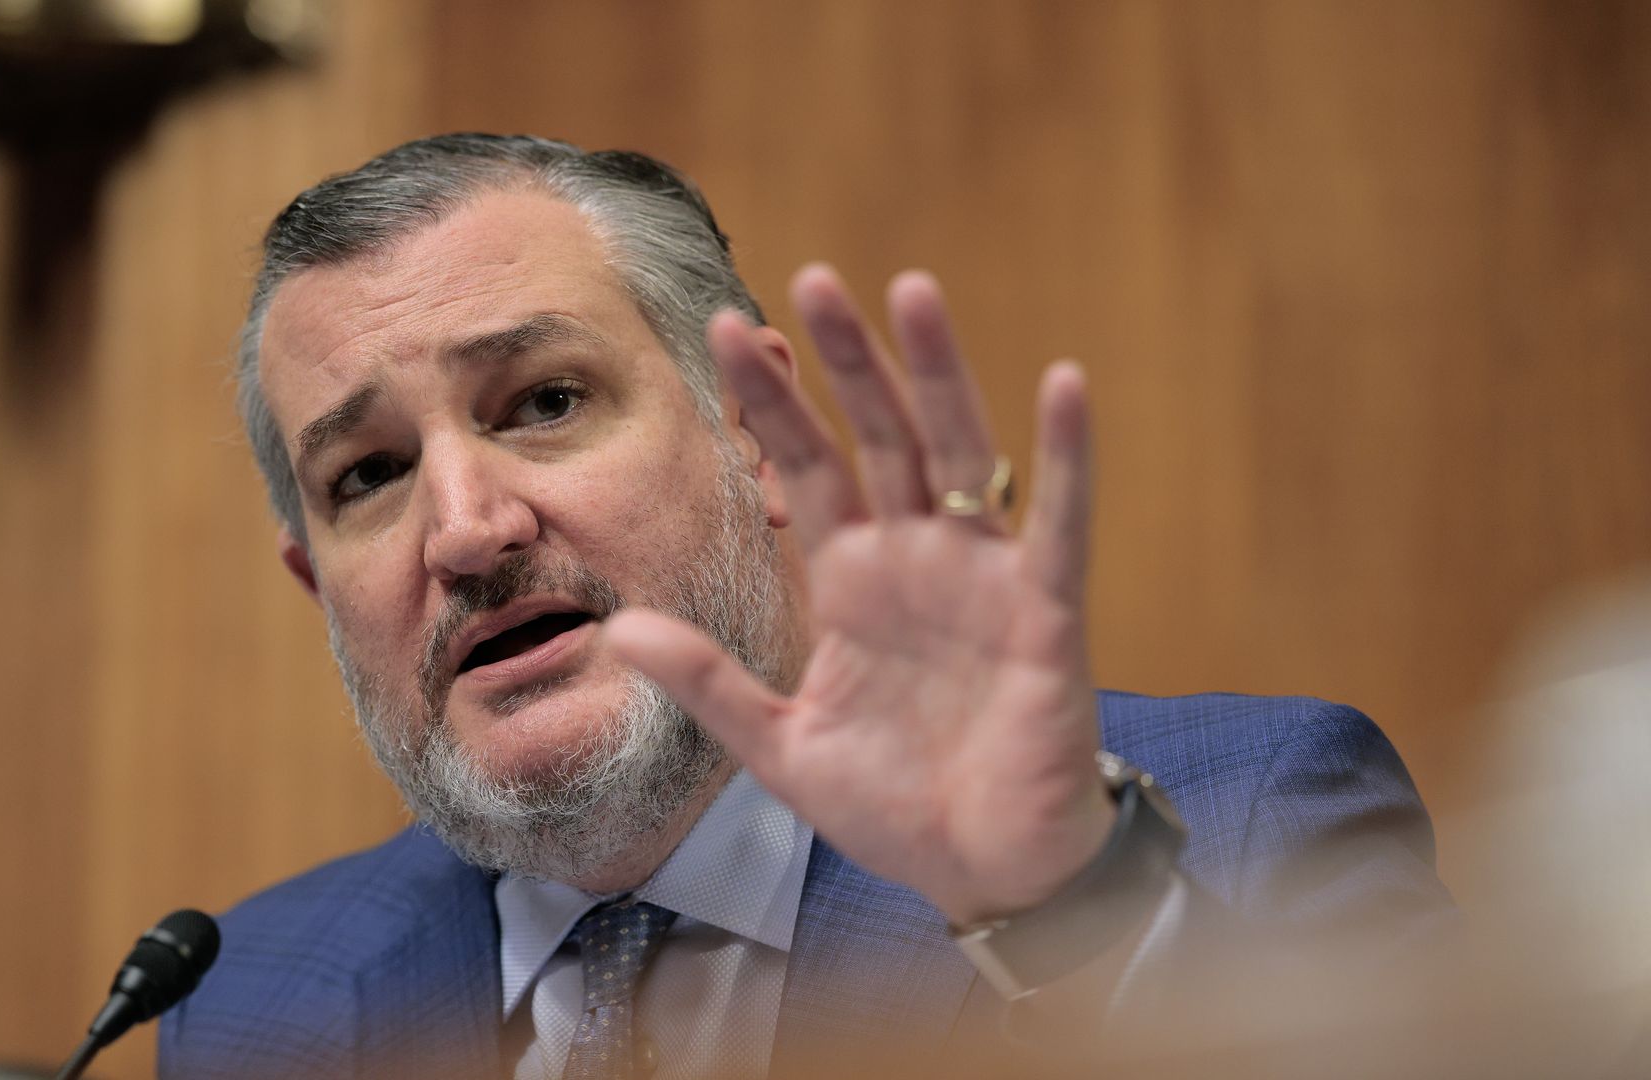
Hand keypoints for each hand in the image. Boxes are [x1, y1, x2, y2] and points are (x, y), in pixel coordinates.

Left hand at [604, 263, 1110, 925]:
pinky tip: (1064, 384)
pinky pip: (1058, 523)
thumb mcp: (780, 745)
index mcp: (851, 582)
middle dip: (844, 360)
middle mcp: (915, 560)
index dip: (770, 403)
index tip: (725, 331)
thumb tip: (617, 628)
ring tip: (911, 290)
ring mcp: (981, 577)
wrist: (983, 872)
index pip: (804, 468)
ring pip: (959, 451)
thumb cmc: (892, 805)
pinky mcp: (1043, 612)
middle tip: (810, 278)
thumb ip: (709, 683)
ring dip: (936, 373)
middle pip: (876, 435)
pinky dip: (1067, 457)